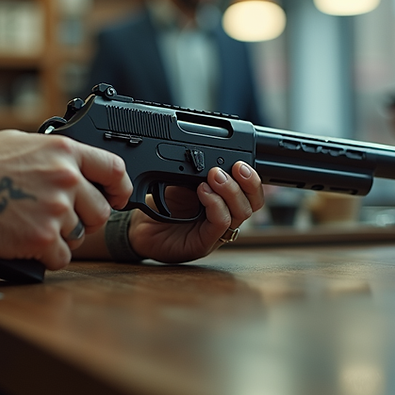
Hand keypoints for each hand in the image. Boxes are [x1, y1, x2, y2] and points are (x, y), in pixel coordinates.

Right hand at [0, 131, 131, 269]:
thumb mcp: (25, 143)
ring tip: (34, 228)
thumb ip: (55, 156)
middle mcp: (66, 179)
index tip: (117, 199)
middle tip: (61, 220)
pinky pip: (62, 258)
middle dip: (85, 220)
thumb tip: (72, 166)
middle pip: (100, 211)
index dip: (120, 189)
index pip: (114, 170)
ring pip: (79, 236)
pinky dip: (48, 257)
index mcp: (65, 152)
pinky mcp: (41, 238)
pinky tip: (29, 246)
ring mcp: (56, 209)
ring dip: (62, 238)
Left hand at [127, 161, 263, 263]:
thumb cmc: (162, 202)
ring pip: (241, 213)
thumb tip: (211, 150)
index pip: (252, 190)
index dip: (253, 176)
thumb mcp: (182, 178)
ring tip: (214, 176)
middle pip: (254, 202)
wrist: (140, 226)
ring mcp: (216, 232)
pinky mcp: (203, 244)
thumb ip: (199, 169)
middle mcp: (226, 216)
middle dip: (249, 182)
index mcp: (226, 199)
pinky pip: (220, 224)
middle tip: (235, 167)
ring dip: (231, 191)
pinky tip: (203, 192)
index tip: (242, 161)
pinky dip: (215, 205)